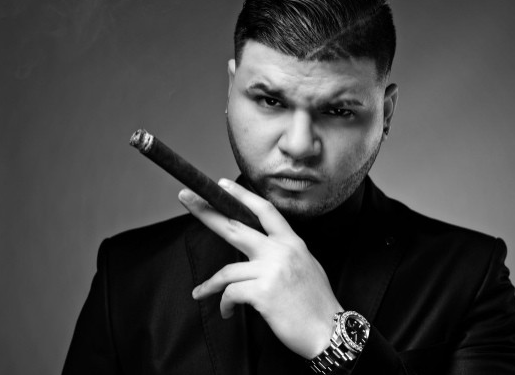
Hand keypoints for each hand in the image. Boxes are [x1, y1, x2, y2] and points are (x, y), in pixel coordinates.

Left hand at [178, 178, 342, 358]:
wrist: (328, 331)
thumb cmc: (316, 303)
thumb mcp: (306, 266)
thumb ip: (284, 253)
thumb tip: (262, 250)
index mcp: (292, 242)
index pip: (264, 210)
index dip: (241, 195)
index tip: (221, 184)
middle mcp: (281, 251)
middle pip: (235, 226)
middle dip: (207, 212)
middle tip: (186, 198)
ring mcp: (271, 270)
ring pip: (227, 270)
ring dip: (210, 285)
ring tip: (202, 293)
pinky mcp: (262, 292)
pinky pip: (230, 293)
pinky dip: (224, 304)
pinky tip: (227, 312)